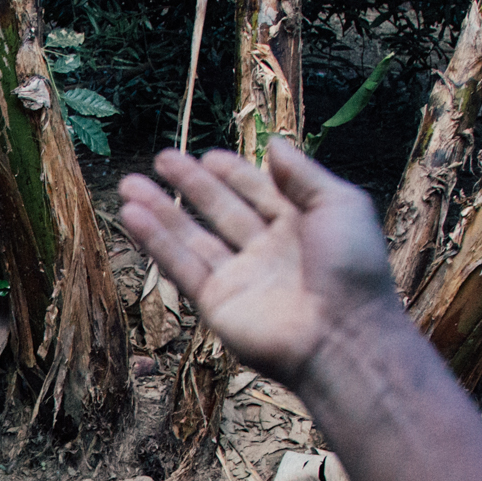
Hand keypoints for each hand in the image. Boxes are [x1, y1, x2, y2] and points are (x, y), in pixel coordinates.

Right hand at [117, 139, 398, 385]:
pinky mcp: (216, 304)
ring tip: (129, 184)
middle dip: (190, 185)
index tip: (207, 155)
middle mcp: (266, 251)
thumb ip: (303, 174)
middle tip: (161, 159)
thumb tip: (274, 144)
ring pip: (193, 238)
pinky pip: (182, 267)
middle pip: (220, 211)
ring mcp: (239, 279)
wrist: (343, 335)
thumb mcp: (339, 204)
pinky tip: (133, 216)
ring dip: (161, 211)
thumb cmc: (352, 269)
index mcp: (299, 226)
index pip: (258, 192)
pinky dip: (156, 242)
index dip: (233, 173)